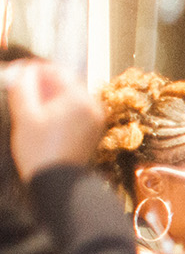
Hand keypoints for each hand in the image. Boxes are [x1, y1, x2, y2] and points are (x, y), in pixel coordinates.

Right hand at [7, 59, 104, 180]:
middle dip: (43, 82)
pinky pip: (76, 110)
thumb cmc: (40, 152)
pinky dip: (59, 108)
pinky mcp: (93, 131)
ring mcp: (96, 120)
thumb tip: (24, 71)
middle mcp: (94, 107)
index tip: (19, 72)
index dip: (36, 69)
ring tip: (29, 102)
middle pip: (66, 83)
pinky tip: (42, 115)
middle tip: (21, 86)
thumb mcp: (25, 115)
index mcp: (80, 100)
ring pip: (70, 97)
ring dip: (50, 95)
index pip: (58, 71)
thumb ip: (23, 87)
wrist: (58, 184)